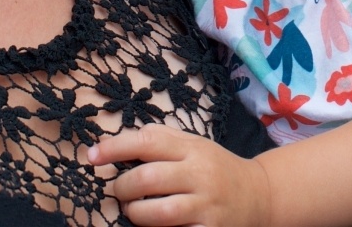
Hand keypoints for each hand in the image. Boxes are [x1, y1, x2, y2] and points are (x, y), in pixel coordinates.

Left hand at [89, 123, 271, 226]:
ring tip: (133, 211)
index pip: (147, 141)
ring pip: (156, 212)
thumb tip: (116, 142)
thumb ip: (161, 139)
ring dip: (134, 213)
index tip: (92, 156)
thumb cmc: (216, 168)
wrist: (259, 195)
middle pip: (146, 179)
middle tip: (119, 192)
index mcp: (192, 148)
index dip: (114, 148)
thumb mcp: (195, 145)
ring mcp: (206, 206)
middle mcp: (200, 174)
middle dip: (121, 188)